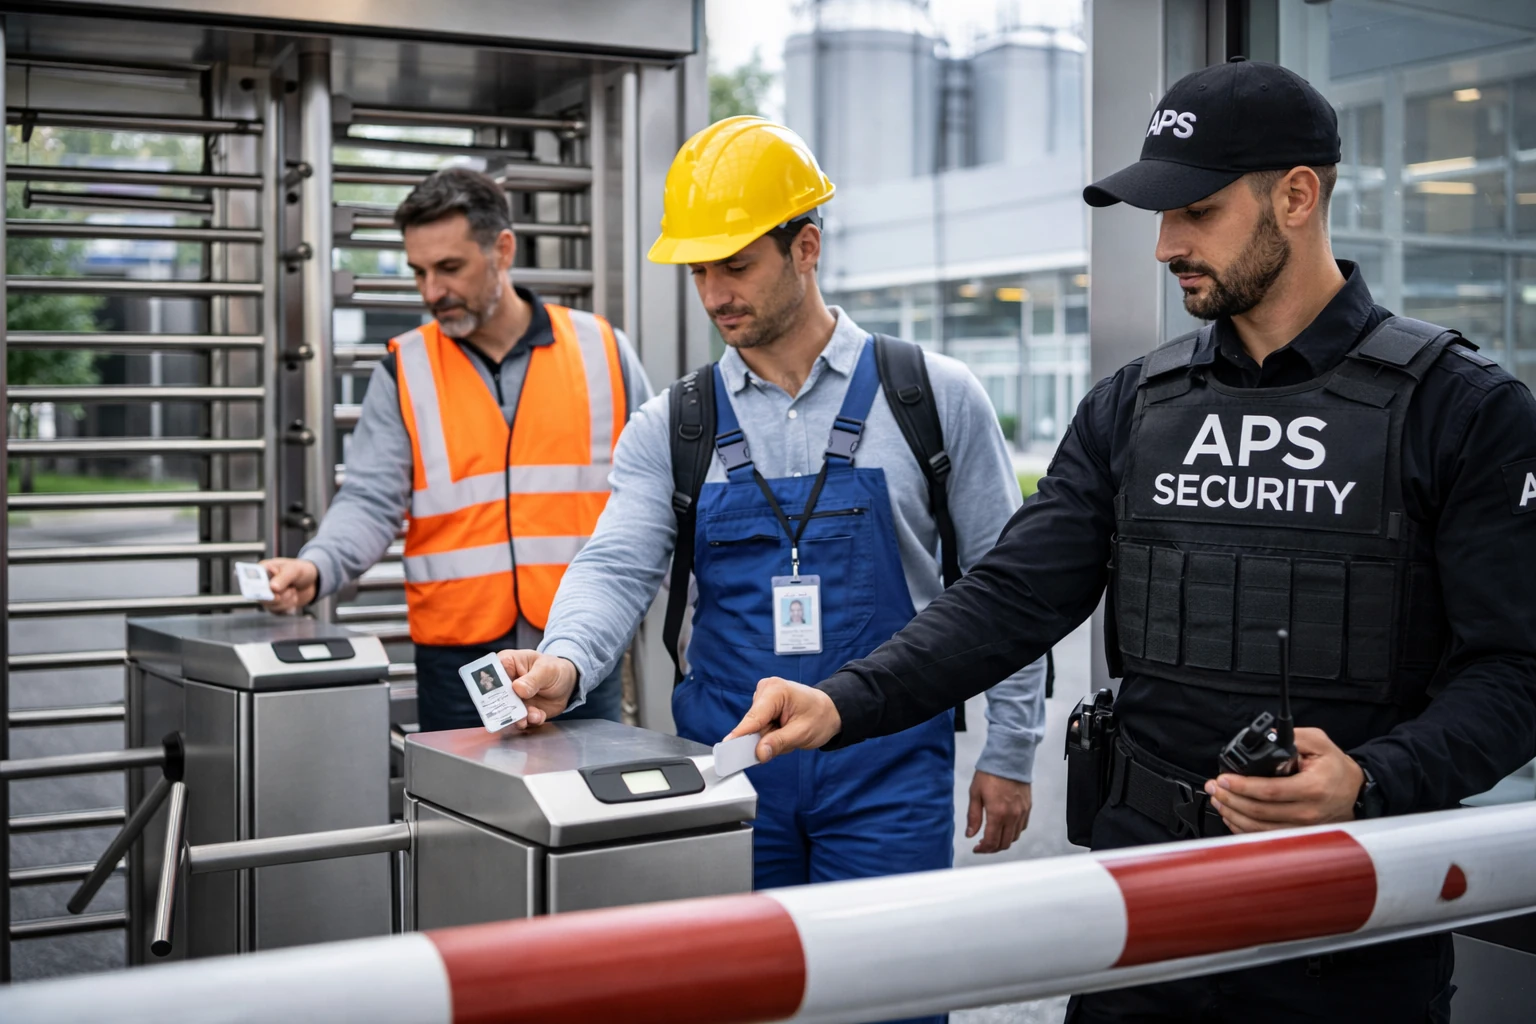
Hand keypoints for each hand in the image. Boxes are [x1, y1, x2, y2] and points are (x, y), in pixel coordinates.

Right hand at [260, 558, 317, 613]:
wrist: (313, 581)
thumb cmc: (301, 570)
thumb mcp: (294, 569)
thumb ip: (283, 577)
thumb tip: (272, 587)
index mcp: (262, 570)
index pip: (251, 580)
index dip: (260, 587)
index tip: (273, 589)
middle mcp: (262, 583)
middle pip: (260, 596)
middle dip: (278, 595)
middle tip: (290, 588)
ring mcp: (267, 595)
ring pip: (270, 605)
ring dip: (286, 600)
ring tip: (292, 590)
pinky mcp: (274, 605)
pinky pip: (276, 611)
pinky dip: (287, 606)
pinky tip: (293, 597)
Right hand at [498, 650, 578, 729]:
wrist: (567, 684)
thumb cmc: (554, 669)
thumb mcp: (546, 670)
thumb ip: (532, 679)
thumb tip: (517, 688)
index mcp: (507, 664)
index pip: (492, 672)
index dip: (490, 683)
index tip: (498, 693)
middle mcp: (507, 684)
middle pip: (496, 696)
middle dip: (504, 706)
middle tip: (513, 711)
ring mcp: (514, 699)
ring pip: (508, 712)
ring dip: (518, 717)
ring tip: (529, 716)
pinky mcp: (523, 712)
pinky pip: (522, 720)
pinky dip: (531, 721)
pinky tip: (539, 715)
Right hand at [726, 676, 841, 764]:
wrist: (829, 710)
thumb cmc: (820, 716)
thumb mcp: (802, 733)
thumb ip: (778, 743)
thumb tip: (759, 753)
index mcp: (776, 690)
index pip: (753, 718)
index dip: (740, 735)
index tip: (727, 749)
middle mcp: (766, 689)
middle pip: (752, 725)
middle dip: (766, 738)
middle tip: (786, 739)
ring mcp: (763, 696)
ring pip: (755, 728)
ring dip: (769, 737)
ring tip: (788, 732)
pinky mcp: (763, 704)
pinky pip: (759, 726)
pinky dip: (770, 733)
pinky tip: (783, 729)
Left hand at [966, 770, 1031, 853]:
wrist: (1009, 758)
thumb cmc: (990, 773)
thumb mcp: (975, 793)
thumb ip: (973, 816)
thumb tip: (970, 834)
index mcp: (997, 813)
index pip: (992, 842)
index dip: (983, 849)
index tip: (976, 848)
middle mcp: (1012, 816)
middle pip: (1004, 844)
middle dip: (992, 848)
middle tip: (983, 845)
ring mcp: (1022, 812)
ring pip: (1014, 837)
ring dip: (1003, 841)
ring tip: (993, 837)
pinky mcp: (1028, 807)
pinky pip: (1022, 827)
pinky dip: (1013, 832)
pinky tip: (1004, 827)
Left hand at [1204, 727, 1362, 833]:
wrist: (1354, 790)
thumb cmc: (1335, 767)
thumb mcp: (1319, 742)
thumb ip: (1294, 737)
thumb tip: (1269, 737)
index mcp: (1312, 788)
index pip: (1270, 791)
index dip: (1242, 786)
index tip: (1223, 779)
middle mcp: (1307, 812)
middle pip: (1259, 811)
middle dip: (1230, 799)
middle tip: (1214, 787)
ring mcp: (1302, 828)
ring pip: (1259, 827)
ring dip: (1233, 814)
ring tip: (1217, 800)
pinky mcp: (1297, 835)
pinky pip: (1265, 836)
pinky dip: (1243, 828)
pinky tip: (1231, 816)